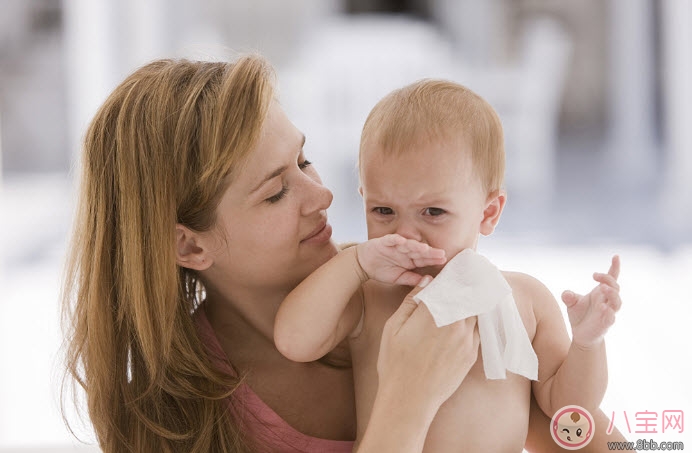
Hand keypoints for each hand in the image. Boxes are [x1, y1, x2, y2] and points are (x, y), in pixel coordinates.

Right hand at [355, 234, 445, 285]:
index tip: (444, 261)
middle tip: (441, 253)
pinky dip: (396, 240)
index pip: (424, 260)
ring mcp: (395, 246)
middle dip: (429, 252)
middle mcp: (405, 251)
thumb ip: (412, 279)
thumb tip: (428, 282)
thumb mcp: (398, 278)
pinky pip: (391, 240)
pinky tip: (402, 241)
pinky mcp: (383, 242)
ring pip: (407, 244)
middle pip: (419, 251)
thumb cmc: (382, 270)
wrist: (362, 264)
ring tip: (424, 248)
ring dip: (415, 246)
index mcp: (410, 260)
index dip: (433, 259)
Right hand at [377, 276, 479, 408]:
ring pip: (477, 312)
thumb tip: (427, 281)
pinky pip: (479, 330)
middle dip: (470, 285)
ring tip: (473, 292)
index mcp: (434, 312)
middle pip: (470, 295)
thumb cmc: (395, 363)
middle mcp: (456, 324)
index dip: (456, 272)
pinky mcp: (471, 355)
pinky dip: (477, 320)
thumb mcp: (394, 327)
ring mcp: (467, 341)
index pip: (452, 283)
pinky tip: (471, 317)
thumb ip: (412, 301)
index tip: (459, 265)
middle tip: (472, 273)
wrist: (409, 399)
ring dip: (475, 302)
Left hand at [561, 255, 621, 347]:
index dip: (615, 267)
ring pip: (617, 302)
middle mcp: (607, 301)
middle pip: (615, 287)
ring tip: (602, 288)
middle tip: (596, 278)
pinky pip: (611, 317)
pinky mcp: (606, 324)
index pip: (612, 278)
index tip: (616, 256)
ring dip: (612, 294)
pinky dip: (608, 312)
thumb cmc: (580, 315)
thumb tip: (566, 294)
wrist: (581, 335)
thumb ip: (569, 297)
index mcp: (600, 293)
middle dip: (608, 280)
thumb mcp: (571, 303)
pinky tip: (602, 307)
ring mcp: (608, 313)